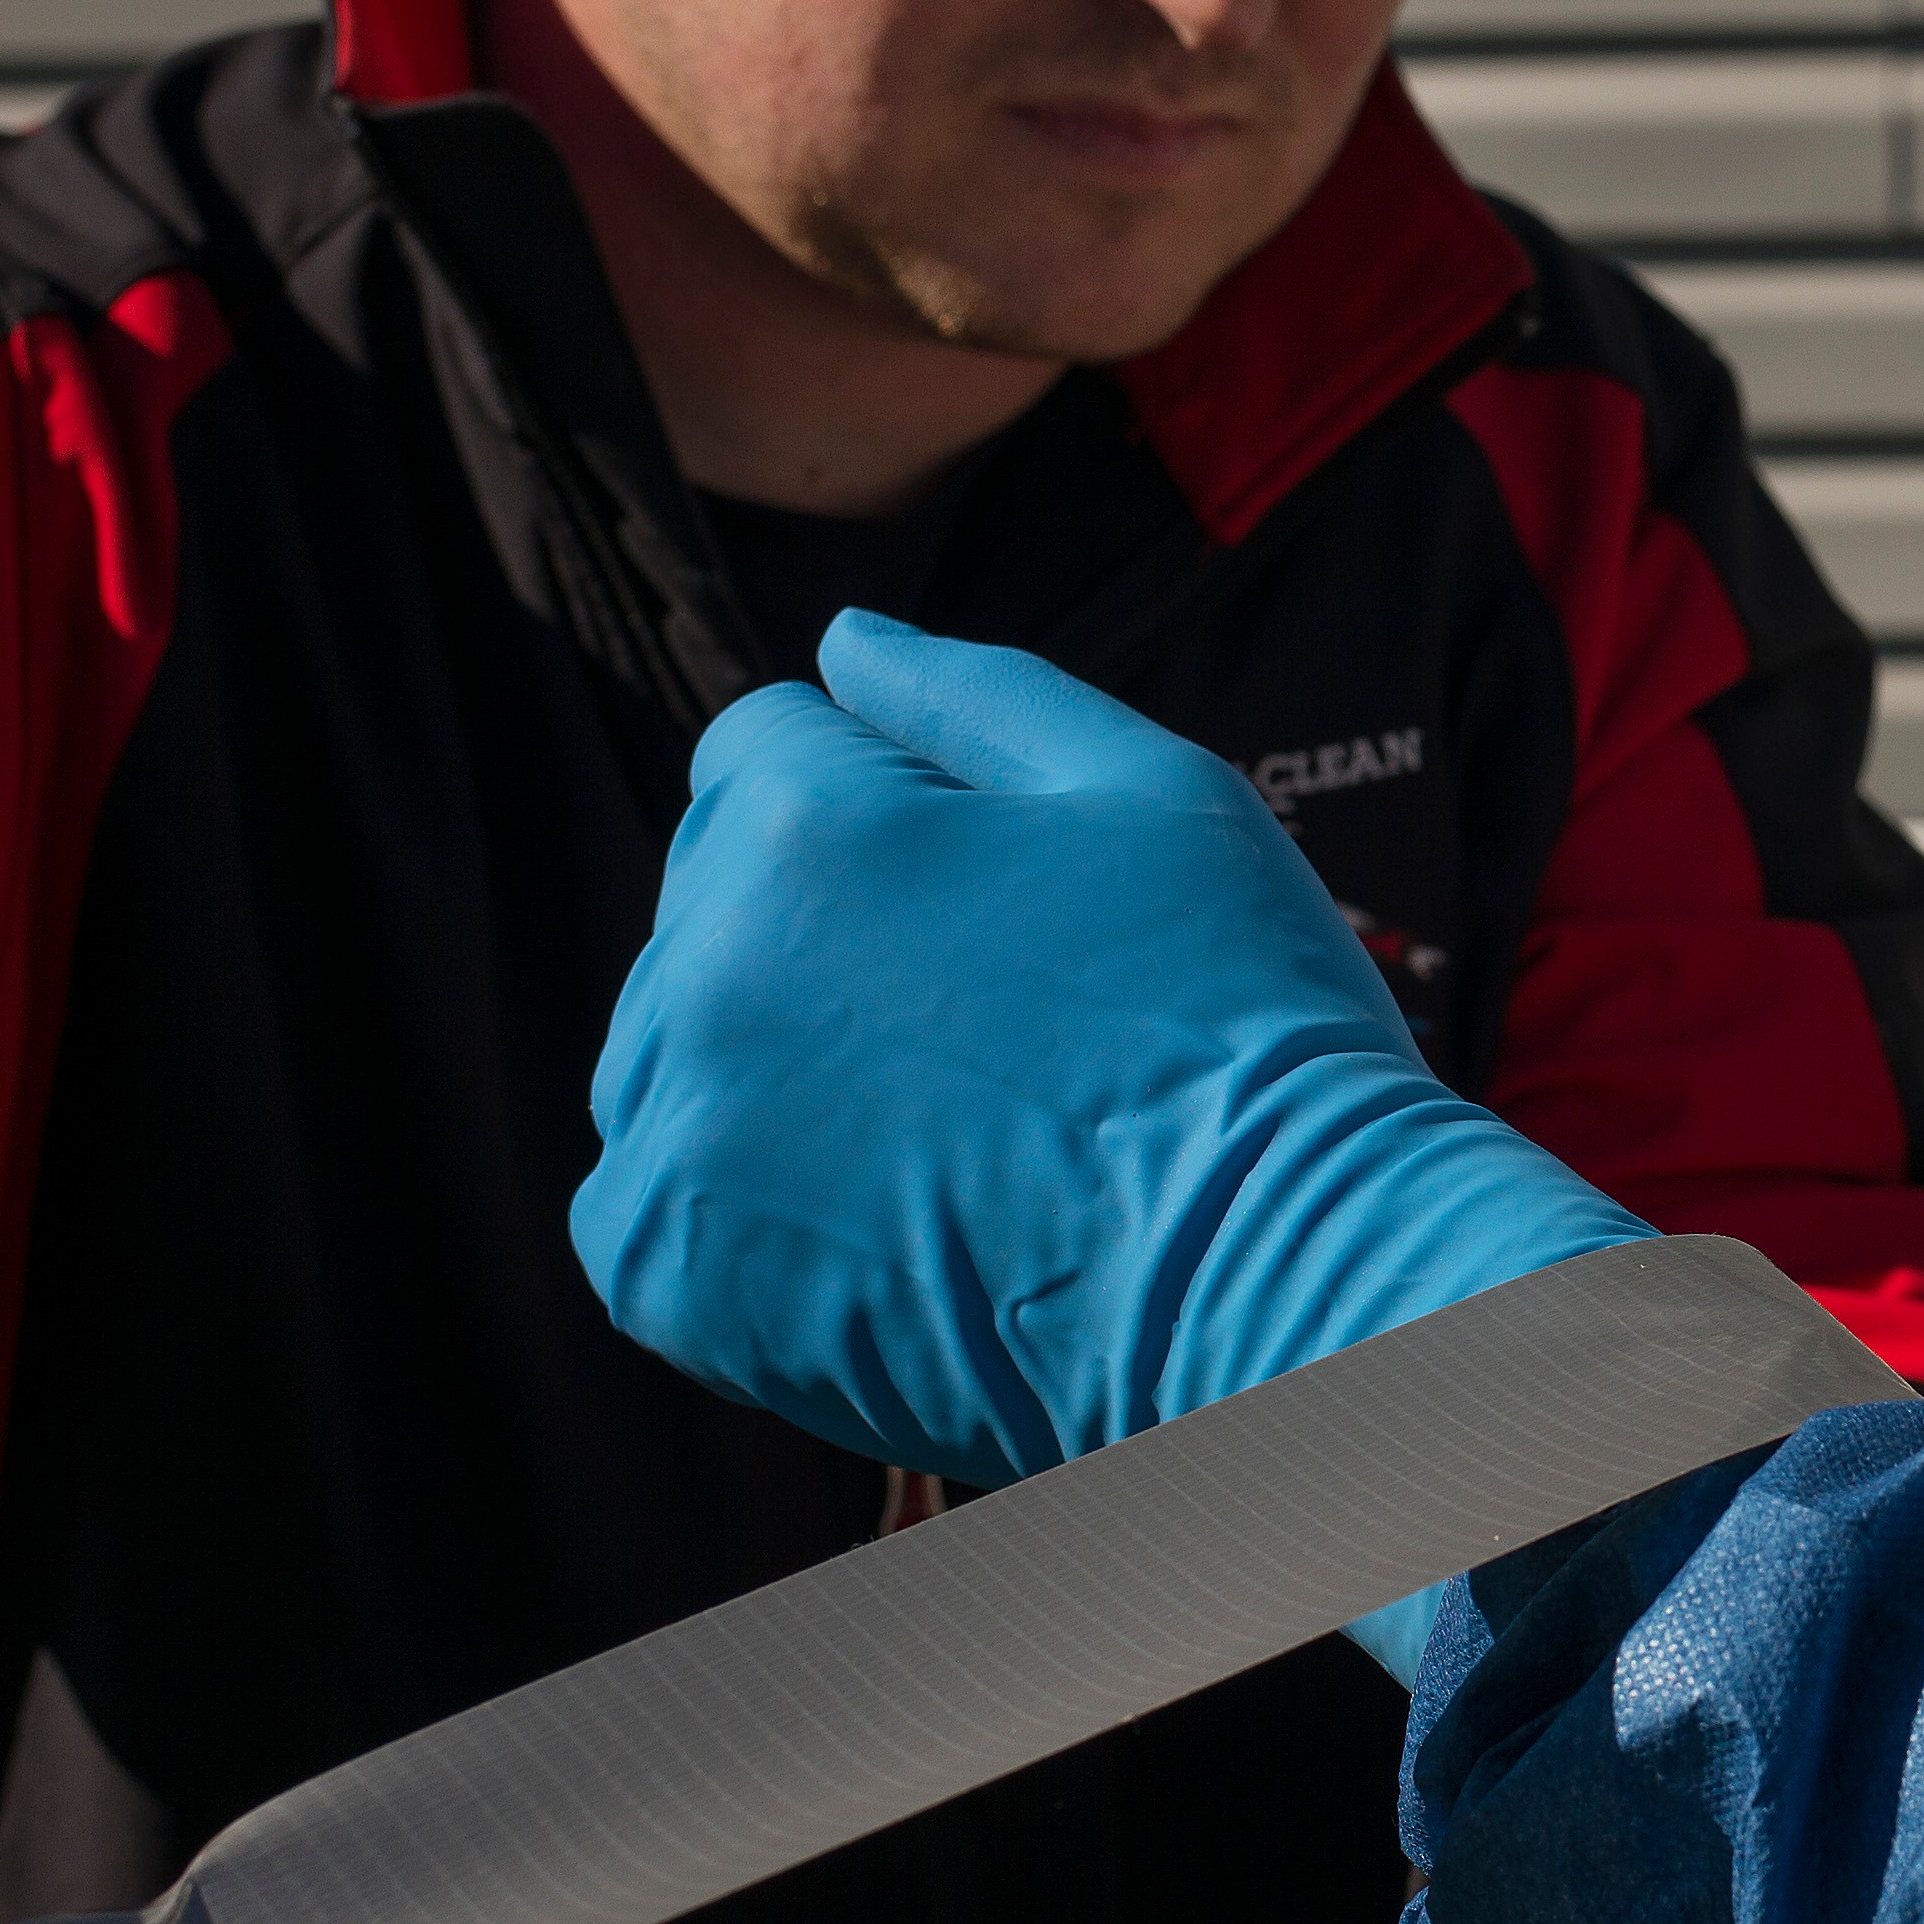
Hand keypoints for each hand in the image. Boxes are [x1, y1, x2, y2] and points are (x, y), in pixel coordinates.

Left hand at [578, 618, 1648, 1483]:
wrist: (1272, 1282)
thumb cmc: (1236, 1024)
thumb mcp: (1150, 789)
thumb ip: (974, 692)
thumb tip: (840, 640)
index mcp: (804, 827)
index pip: (760, 751)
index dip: (881, 804)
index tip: (986, 900)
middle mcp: (702, 968)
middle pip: (712, 900)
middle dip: (820, 932)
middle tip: (991, 1029)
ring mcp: (676, 1129)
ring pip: (675, 1047)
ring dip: (773, 1067)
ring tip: (942, 1134)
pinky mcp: (669, 1271)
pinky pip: (651, 1199)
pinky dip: (739, 1211)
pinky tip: (876, 1222)